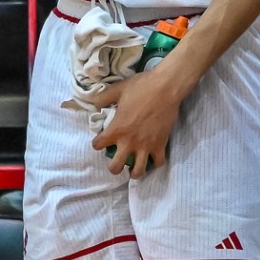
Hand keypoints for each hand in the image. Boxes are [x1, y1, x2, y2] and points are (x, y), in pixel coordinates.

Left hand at [91, 50, 193, 177]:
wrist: (166, 88)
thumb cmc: (141, 87)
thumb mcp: (118, 89)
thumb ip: (103, 98)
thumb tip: (93, 104)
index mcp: (116, 129)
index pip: (98, 145)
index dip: (97, 143)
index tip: (101, 140)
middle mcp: (129, 142)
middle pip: (116, 167)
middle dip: (114, 167)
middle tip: (117, 162)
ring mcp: (145, 146)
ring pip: (138, 172)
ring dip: (134, 172)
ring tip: (134, 168)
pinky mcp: (160, 145)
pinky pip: (158, 162)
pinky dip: (155, 162)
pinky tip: (153, 158)